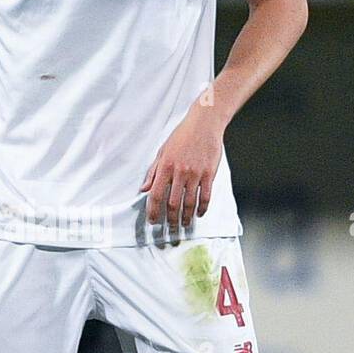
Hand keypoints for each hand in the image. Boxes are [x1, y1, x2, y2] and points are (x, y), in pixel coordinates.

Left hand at [140, 102, 224, 230]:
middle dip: (170, 219)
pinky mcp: (209, 174)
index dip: (153, 211)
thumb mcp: (162, 151)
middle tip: (170, 229)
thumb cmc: (182, 136)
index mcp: (165, 167)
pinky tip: (199, 214)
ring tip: (184, 225)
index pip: (156, 195)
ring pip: (189, 203)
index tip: (153, 221)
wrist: (204, 124)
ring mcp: (195, 174)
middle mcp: (179, 172)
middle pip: (173, 203)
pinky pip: (205, 196)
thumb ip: (153, 172)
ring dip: (186, 217)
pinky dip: (202, 208)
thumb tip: (144, 189)